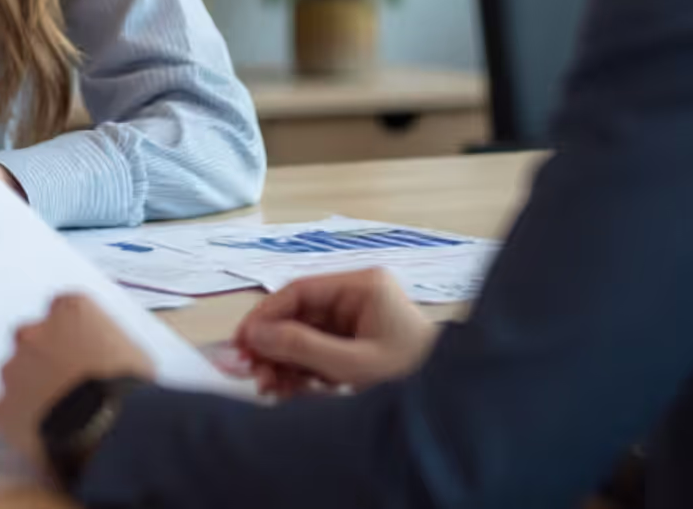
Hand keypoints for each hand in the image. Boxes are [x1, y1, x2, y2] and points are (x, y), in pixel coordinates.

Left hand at [0, 294, 151, 472]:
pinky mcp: (3, 407)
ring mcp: (14, 369)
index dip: (71, 334)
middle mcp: (35, 332)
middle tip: (66, 382)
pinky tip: (45, 433)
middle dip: (43, 357)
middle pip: (31, 338)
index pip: (62, 310)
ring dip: (30, 387)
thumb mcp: (132, 351)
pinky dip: (21, 420)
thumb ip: (105, 343)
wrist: (109, 429)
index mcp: (69, 309)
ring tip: (59, 413)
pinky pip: (8, 411)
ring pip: (15, 374)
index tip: (79, 350)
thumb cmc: (128, 389)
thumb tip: (104, 358)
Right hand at [233, 268, 437, 397]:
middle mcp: (358, 298)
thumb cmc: (411, 377)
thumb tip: (254, 333)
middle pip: (300, 314)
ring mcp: (358, 322)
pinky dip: (300, 372)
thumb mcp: (352, 365)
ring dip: (283, 362)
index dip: (266, 315)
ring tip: (269, 388)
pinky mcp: (358, 347)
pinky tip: (286, 390)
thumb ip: (301, 347)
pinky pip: (318, 353)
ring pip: (305, 336)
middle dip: (274, 345)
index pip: (301, 290)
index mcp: (364, 286)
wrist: (451, 405)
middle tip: (253, 374)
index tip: (241, 341)